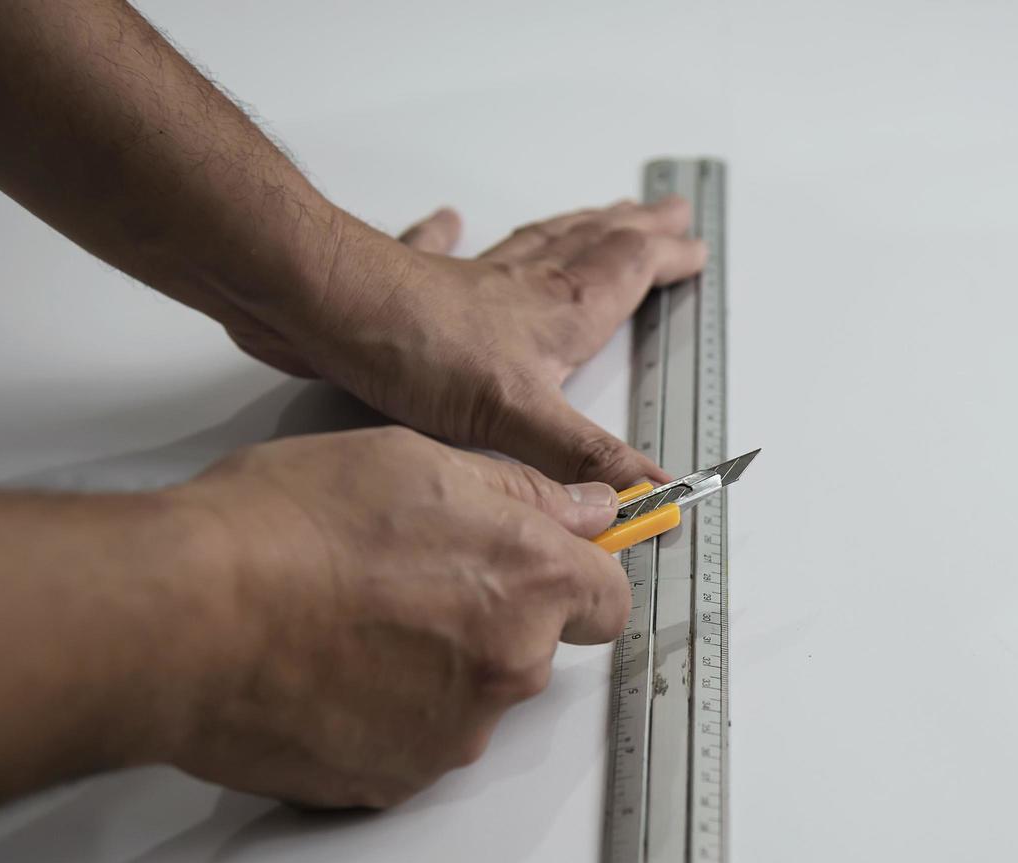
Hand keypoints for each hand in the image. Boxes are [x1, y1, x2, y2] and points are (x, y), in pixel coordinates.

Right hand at [166, 426, 629, 807]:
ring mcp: (454, 733)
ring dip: (432, 669)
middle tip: (406, 581)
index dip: (577, 578)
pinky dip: (382, 715)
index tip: (549, 567)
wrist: (186, 615)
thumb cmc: (284, 528)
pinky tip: (325, 672)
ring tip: (348, 625)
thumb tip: (586, 509)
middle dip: (491, 619)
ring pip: (469, 698)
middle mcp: (509, 666)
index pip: (608, 598)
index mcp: (530, 580)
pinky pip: (410, 743)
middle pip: (533, 649)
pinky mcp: (395, 781)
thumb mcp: (415, 461)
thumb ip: (522, 492)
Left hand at [223, 198, 705, 488]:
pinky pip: (443, 249)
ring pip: (537, 245)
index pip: (627, 274)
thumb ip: (586, 458)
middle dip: (635, 231)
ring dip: (577, 227)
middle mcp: (521, 291)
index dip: (665, 261)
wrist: (321, 307)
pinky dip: (453, 234)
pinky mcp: (412, 286)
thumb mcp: (518, 418)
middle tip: (665, 211)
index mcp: (557, 316)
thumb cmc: (416, 351)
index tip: (695, 250)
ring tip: (603, 212)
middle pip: (593, 247)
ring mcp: (467, 285)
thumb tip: (653, 495)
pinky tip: (453, 219)